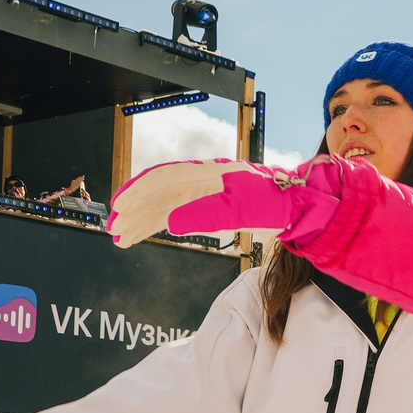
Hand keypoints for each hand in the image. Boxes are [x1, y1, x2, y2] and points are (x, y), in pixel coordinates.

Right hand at [105, 159, 342, 248]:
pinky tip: (147, 233)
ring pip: (165, 204)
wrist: (299, 205)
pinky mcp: (210, 205)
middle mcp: (202, 179)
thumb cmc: (274, 202)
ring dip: (142, 221)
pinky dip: (159, 223)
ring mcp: (205, 192)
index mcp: (207, 173)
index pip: (163, 179)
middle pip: (159, 192)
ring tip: (122, 239)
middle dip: (134, 211)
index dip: (138, 192)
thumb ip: (207, 214)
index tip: (120, 208)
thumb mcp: (243, 209)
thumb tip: (170, 222)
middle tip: (113, 231)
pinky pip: (177, 212)